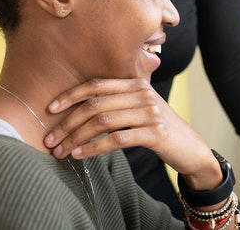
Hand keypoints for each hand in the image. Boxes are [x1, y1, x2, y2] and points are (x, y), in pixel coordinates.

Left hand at [43, 78, 220, 186]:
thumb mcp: (140, 108)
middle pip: (96, 104)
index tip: (50, 109)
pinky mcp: (155, 133)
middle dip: (68, 122)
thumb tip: (79, 107)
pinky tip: (80, 155)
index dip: (71, 95)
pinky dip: (94, 148)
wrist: (190, 147)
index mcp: (136, 84)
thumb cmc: (158, 128)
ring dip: (76, 137)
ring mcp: (150, 113)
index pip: (97, 84)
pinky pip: (117, 139)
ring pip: (103, 121)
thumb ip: (118, 101)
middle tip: (50, 138)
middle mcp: (142, 94)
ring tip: (61, 151)